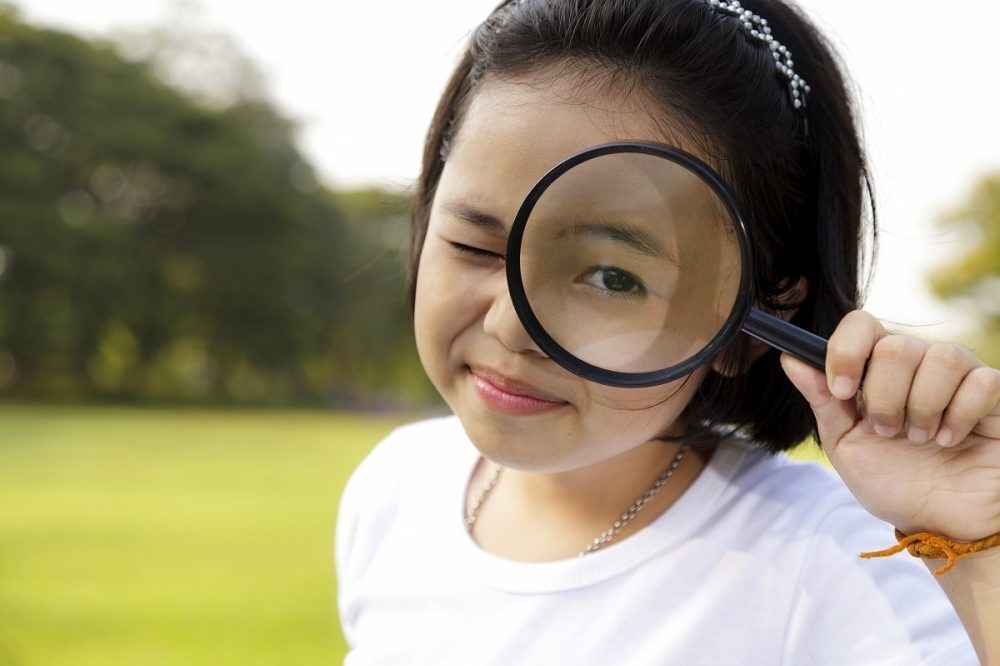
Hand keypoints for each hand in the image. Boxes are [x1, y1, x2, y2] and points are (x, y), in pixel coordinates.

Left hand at [781, 310, 999, 540]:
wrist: (941, 522)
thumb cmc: (893, 482)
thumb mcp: (846, 444)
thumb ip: (822, 401)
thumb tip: (790, 358)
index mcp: (876, 369)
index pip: (860, 325)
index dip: (846, 351)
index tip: (841, 391)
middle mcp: (917, 363)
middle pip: (896, 347)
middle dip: (884, 399)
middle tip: (889, 432)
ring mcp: (958, 375)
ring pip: (939, 358)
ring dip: (922, 408)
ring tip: (920, 440)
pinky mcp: (994, 393)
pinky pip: (980, 382)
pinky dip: (959, 416)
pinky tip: (951, 440)